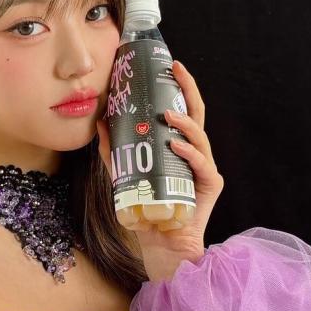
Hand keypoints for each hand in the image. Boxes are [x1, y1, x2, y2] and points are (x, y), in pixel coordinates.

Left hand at [95, 60, 223, 279]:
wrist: (161, 244)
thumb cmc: (147, 209)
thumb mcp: (124, 175)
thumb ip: (115, 150)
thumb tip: (100, 120)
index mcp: (180, 147)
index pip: (183, 110)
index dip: (179, 87)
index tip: (170, 66)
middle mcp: (196, 153)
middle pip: (197, 114)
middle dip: (189, 90)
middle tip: (176, 71)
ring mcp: (205, 169)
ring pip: (200, 137)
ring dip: (184, 123)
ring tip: (168, 115)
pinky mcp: (210, 186)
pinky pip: (201, 165)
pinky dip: (188, 153)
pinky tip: (174, 144)